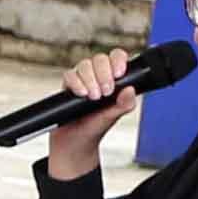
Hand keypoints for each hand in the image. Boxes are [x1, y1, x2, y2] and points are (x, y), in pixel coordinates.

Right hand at [42, 46, 145, 174]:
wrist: (75, 141)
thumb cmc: (95, 127)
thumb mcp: (113, 117)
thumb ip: (124, 104)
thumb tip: (130, 90)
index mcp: (113, 78)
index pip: (117, 57)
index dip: (118, 60)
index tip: (119, 73)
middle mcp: (97, 76)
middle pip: (100, 59)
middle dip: (104, 74)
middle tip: (106, 92)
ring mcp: (82, 79)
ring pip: (84, 65)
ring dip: (90, 80)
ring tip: (93, 97)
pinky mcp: (67, 86)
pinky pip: (69, 75)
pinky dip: (75, 83)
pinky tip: (81, 94)